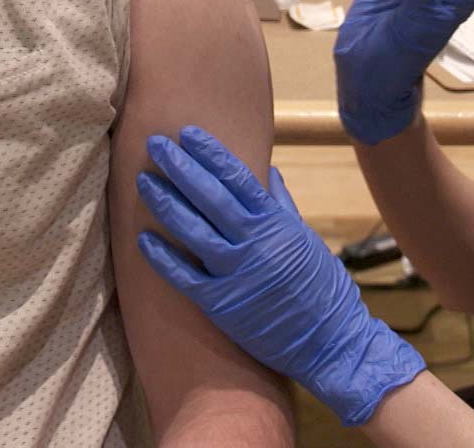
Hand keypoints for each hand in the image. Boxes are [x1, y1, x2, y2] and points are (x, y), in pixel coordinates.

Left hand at [136, 126, 425, 426]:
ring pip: (193, 231)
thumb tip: (267, 170)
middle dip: (180, 167)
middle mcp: (254, 243)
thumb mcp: (304, 238)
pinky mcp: (222, 305)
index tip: (188, 133)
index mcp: (275, 223)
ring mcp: (237, 274)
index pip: (237, 177)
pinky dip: (163, 258)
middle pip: (210, 197)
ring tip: (143, 181)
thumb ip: (282, 204)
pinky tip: (143, 239)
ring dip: (166, 203)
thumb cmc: (320, 287)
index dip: (210, 153)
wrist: (330, 341)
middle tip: (155, 143)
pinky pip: (185, 277)